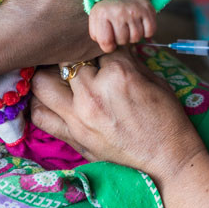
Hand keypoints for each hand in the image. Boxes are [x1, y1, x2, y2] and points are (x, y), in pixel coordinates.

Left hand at [31, 49, 206, 179]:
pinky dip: (41, 103)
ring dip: (51, 75)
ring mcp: (78, 117)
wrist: (168, 161)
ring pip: (42, 82)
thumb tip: (111, 46)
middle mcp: (93, 93)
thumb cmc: (166, 120)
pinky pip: (40, 115)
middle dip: (74, 58)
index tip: (103, 53)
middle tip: (82, 62)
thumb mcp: (154, 81)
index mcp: (118, 74)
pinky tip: (52, 99)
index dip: (100, 48)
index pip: (95, 47)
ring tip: (62, 77)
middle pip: (66, 60)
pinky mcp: (72, 137)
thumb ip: (128, 60)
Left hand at [88, 0, 156, 52]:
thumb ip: (97, 36)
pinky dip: (146, 32)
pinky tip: (139, 24)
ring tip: (129, 26)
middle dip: (121, 39)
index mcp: (102, 14)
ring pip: (136, 38)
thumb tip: (109, 47)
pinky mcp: (148, 10)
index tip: (110, 40)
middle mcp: (119, 11)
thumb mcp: (96, 19)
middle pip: (122, 41)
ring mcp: (134, 10)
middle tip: (120, 29)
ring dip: (133, 36)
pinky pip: (150, 32)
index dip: (109, 46)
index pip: (106, 43)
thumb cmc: (108, 10)